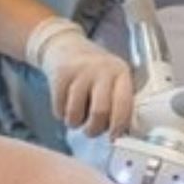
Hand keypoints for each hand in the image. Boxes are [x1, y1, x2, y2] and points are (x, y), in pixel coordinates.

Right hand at [26, 17, 132, 137]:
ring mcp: (80, 71)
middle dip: (94, 129)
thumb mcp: (113, 79)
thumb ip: (119, 102)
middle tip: (91, 130)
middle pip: (100, 112)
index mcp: (121, 72)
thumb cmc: (94, 71)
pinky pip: (59, 109)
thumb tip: (122, 134)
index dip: (119, 126)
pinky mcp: (60, 75)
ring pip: (76, 114)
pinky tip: (66, 105)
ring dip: (75, 123)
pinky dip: (61, 114)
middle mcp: (102, 69)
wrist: (65, 46)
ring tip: (77, 116)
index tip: (114, 137)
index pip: (124, 104)